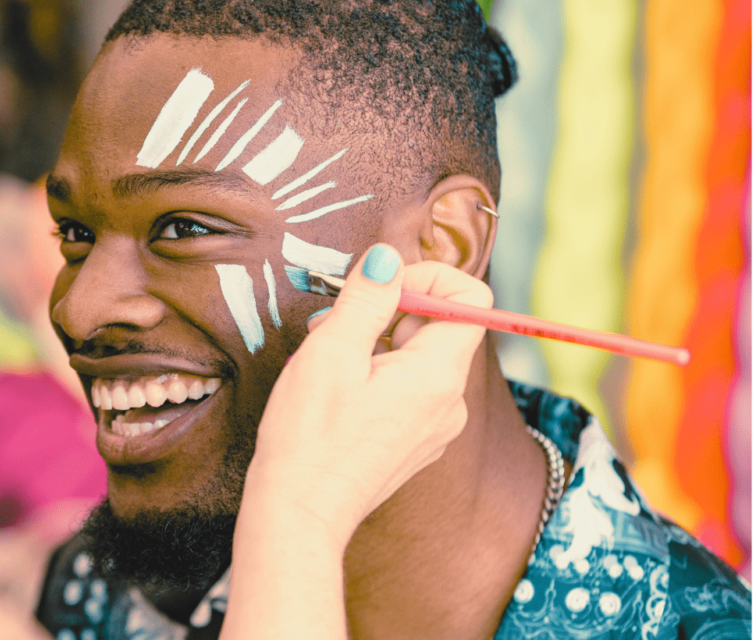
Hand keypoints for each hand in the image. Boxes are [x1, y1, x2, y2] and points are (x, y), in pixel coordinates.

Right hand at [221, 246, 492, 639]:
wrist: (298, 513)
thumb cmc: (309, 436)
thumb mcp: (331, 352)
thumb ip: (367, 298)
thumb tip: (388, 256)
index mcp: (438, 375)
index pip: (472, 301)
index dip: (429, 279)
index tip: (381, 287)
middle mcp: (450, 402)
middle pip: (442, 327)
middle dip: (392, 310)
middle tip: (336, 321)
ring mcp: (436, 427)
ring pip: (421, 358)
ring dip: (379, 342)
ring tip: (328, 359)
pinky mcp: (416, 444)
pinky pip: (411, 389)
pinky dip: (379, 374)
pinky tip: (337, 390)